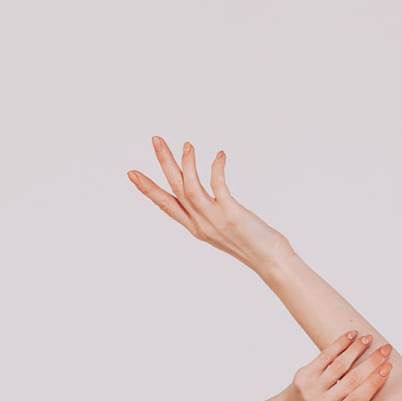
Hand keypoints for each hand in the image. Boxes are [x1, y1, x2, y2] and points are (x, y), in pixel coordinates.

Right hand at [128, 137, 288, 268]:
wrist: (269, 261)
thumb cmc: (252, 243)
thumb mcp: (223, 227)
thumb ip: (212, 212)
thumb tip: (210, 194)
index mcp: (195, 227)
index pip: (166, 205)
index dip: (148, 189)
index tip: (132, 174)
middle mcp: (200, 224)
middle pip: (175, 189)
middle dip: (164, 163)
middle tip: (156, 139)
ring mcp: (214, 220)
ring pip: (191, 188)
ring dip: (187, 164)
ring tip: (187, 144)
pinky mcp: (231, 214)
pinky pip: (218, 186)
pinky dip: (216, 169)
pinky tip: (220, 155)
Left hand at [291, 330, 392, 400]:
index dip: (374, 383)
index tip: (388, 368)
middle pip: (351, 381)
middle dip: (371, 362)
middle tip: (386, 349)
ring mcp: (310, 389)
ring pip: (339, 365)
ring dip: (356, 349)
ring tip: (370, 339)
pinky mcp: (305, 374)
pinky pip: (326, 356)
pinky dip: (341, 344)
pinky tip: (353, 335)